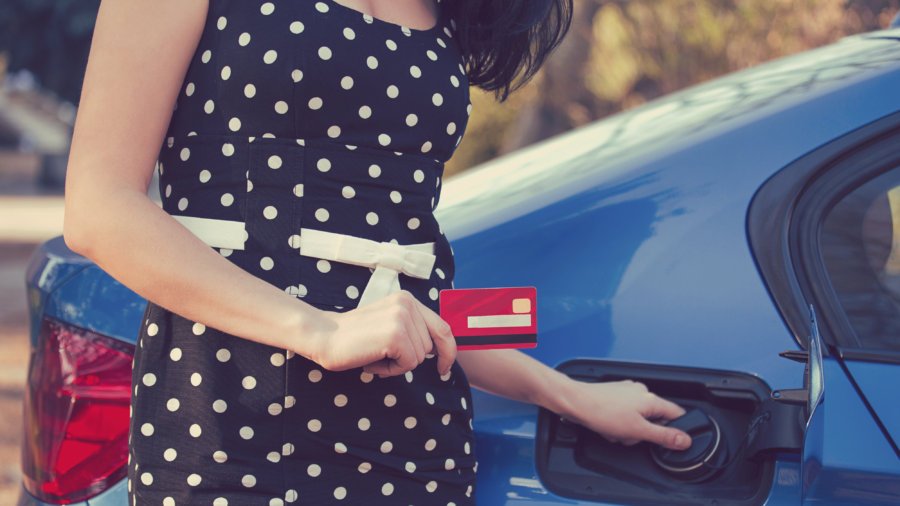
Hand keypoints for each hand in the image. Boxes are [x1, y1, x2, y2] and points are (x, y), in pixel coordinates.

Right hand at [304, 290, 456, 376]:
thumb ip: (412, 329)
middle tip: (380, 353)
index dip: (448, 351)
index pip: (442, 327)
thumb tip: (440, 350)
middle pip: (430, 347)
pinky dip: (390, 370)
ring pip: (419, 358)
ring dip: (397, 365)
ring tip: (374, 354)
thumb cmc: (355, 338)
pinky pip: (408, 364)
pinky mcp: (396, 335)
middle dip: (408, 358)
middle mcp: (408, 304)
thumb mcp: (389, 325)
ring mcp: (402, 318)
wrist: (324, 337)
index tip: (444, 369)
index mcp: (407, 299)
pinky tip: (372, 360)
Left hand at [558, 378, 692, 450]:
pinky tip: (606, 426)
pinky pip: (623, 414)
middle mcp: (640, 391)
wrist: (576, 402)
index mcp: (651, 399)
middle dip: (641, 433)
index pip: (676, 414)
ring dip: (627, 430)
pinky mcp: (614, 395)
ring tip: (614, 431)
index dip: (675, 429)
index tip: (669, 440)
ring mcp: (626, 392)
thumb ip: (663, 436)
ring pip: (636, 418)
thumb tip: (684, 440)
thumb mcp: (638, 431)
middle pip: (653, 419)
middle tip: (628, 436)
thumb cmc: (602, 412)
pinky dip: (617, 423)